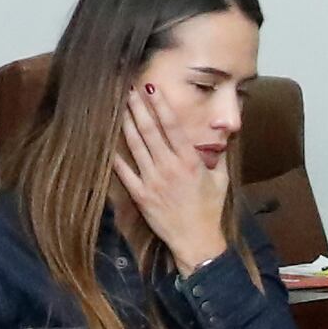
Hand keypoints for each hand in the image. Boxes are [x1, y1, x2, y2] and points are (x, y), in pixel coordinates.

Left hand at [114, 81, 233, 270]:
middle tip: (129, 89)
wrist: (197, 240)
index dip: (160, 105)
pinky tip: (107, 142)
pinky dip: (115, 157)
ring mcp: (153, 181)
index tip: (151, 88)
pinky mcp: (141, 196)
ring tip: (119, 106)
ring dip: (127, 124)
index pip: (172, 126)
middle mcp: (169, 167)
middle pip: (149, 131)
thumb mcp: (221, 179)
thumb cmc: (210, 209)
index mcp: (190, 161)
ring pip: (136, 147)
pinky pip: (125, 173)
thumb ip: (217, 156)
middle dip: (138, 108)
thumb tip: (217, 136)